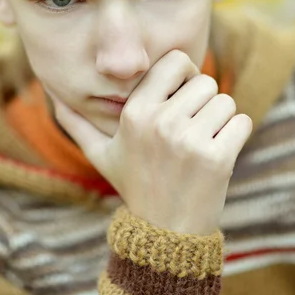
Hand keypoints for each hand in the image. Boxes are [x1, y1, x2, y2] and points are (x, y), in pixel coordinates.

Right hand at [50, 50, 252, 234]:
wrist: (164, 233)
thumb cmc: (134, 185)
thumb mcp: (100, 155)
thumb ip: (77, 124)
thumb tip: (53, 98)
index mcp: (134, 114)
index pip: (176, 61)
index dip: (185, 73)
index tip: (183, 93)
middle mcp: (160, 123)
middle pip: (205, 81)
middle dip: (203, 101)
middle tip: (191, 127)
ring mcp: (189, 141)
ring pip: (225, 101)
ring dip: (220, 120)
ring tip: (202, 142)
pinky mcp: (217, 158)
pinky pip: (241, 122)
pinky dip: (235, 135)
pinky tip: (218, 153)